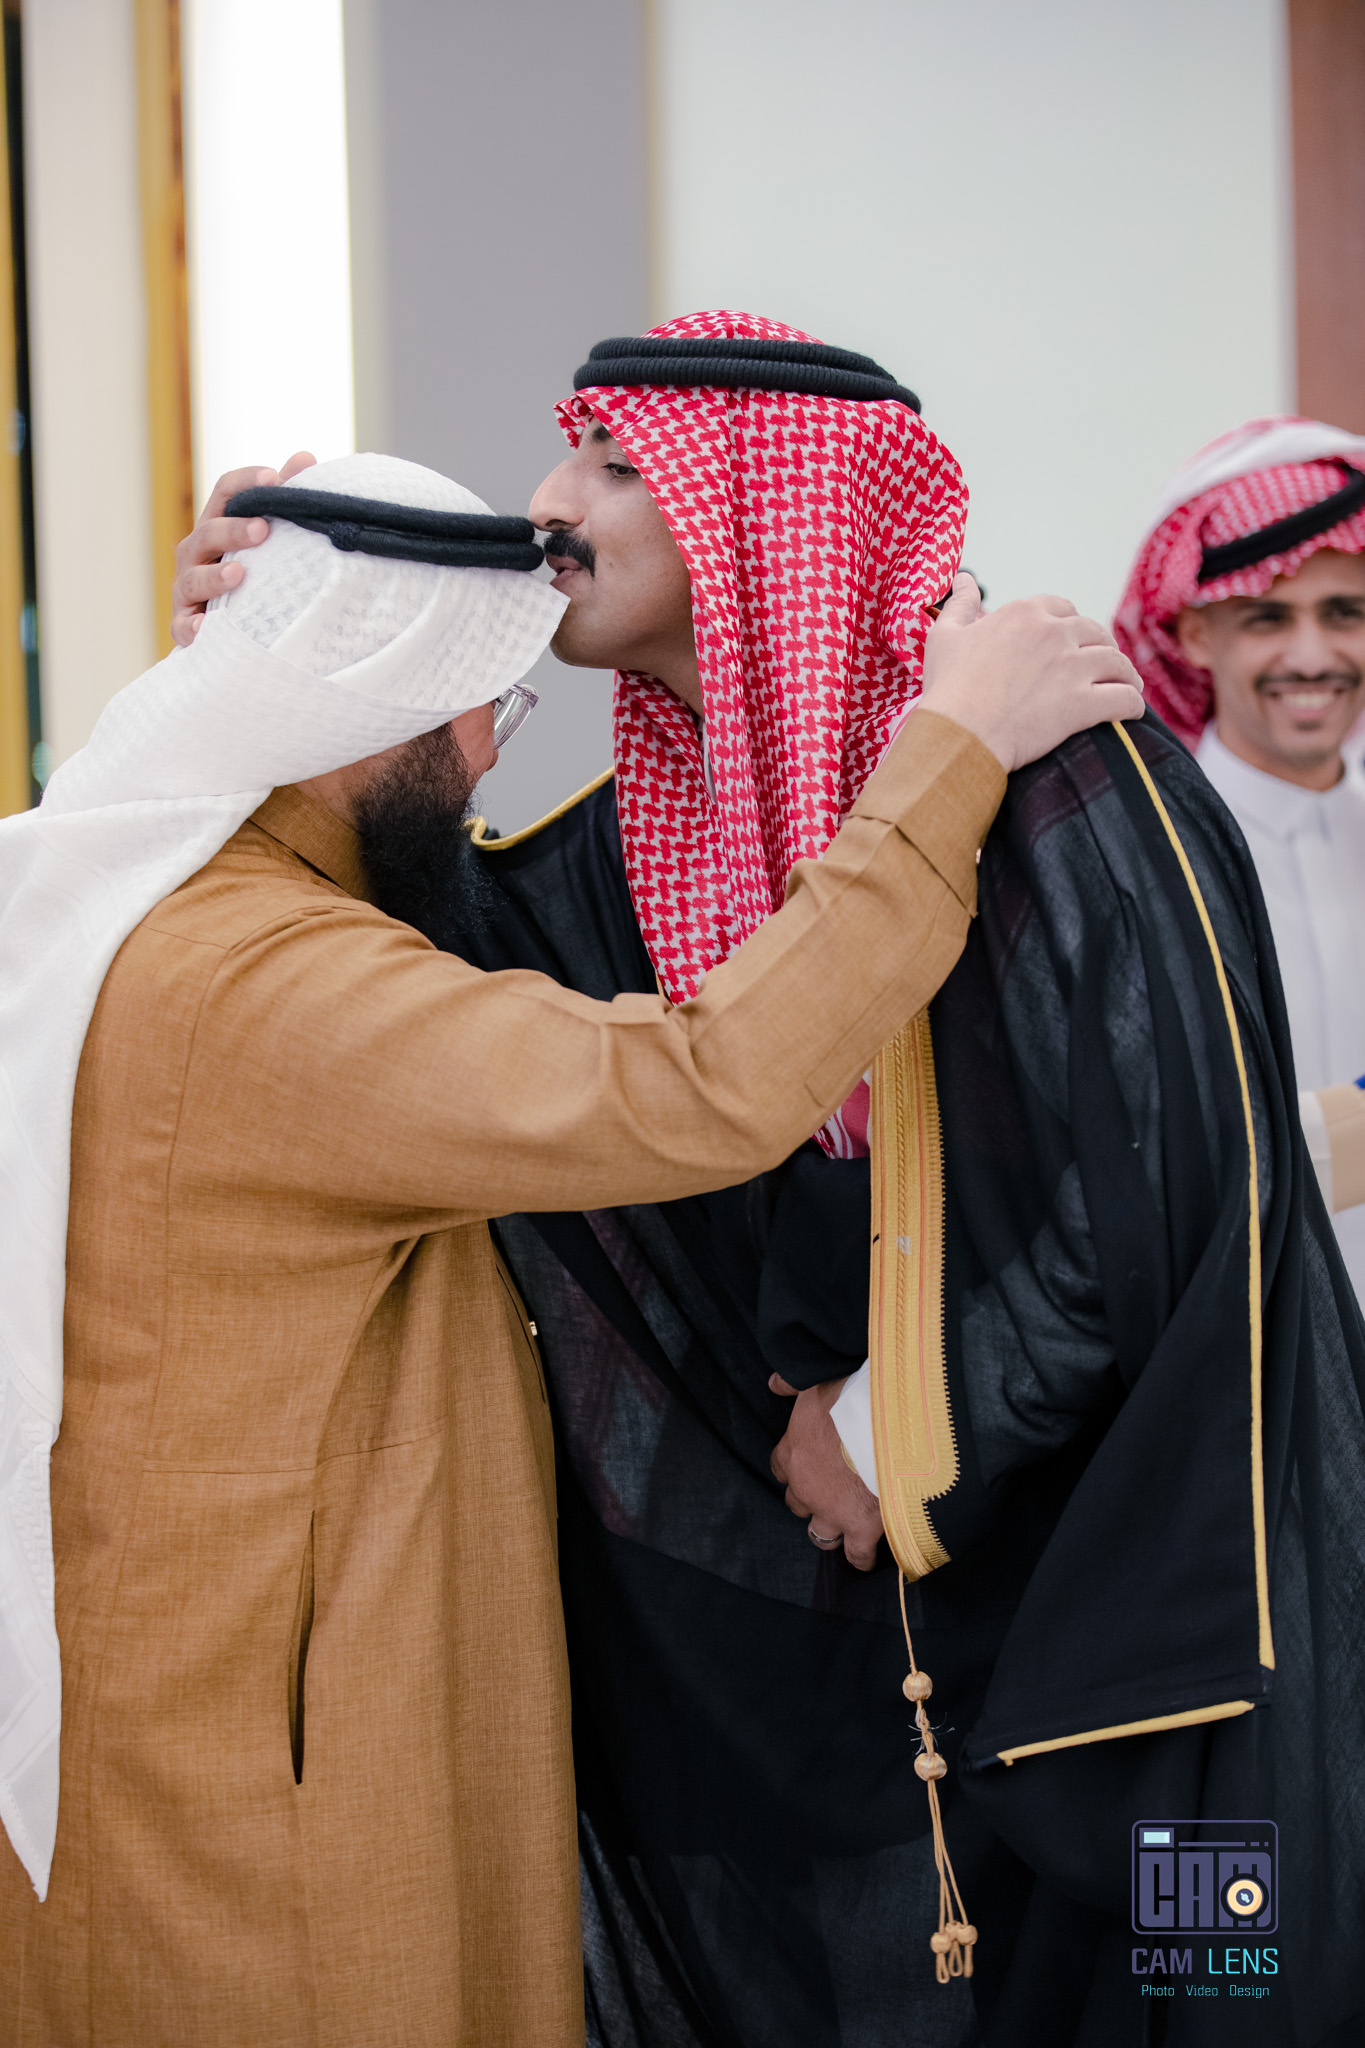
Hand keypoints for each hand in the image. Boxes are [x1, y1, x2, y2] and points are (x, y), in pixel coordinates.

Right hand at [171, 451, 316, 646]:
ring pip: (193, 578)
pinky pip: (183, 627)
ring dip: (214, 576)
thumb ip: (282, 500)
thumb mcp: (265, 539)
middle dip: (233, 529)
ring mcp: (187, 590)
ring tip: (239, 574)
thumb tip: (306, 457)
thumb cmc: (249, 574)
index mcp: (217, 526)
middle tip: (263, 528)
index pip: (225, 493)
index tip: (274, 477)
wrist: (224, 628)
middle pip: (208, 532)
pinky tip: (205, 627)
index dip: (246, 482)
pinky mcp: (184, 626)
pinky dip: (192, 627)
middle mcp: (197, 554)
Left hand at [769, 1373, 883, 1569]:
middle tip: (831, 1493)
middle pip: (798, 1504)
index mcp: (793, 1451)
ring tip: (845, 1523)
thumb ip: (794, 1383)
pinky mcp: (861, 1527)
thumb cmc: (851, 1397)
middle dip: (811, 1500)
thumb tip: (774, 1382)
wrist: (885, 1422)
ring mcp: (832, 1510)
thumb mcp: (816, 1381)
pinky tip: (869, 1555)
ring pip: (820, 1534)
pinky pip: (856, 1555)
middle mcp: (806, 1486)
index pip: (780, 1468)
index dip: (792, 1470)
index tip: (804, 1468)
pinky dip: (862, 1557)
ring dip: (830, 1529)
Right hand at [918, 572, 1145, 772]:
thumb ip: (960, 603)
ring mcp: (1073, 668)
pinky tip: (1133, 711)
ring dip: (1125, 674)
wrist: (959, 734)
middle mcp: (1055, 633)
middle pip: (1095, 632)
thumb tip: (963, 578)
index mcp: (1025, 613)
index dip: (1070, 623)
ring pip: (1117, 662)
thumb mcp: (945, 636)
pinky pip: (1125, 698)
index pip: (1063, 607)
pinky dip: (1133, 703)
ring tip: (1127, 685)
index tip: (1071, 640)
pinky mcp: (1084, 703)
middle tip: (1103, 665)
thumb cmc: (947, 688)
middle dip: (1102, 647)